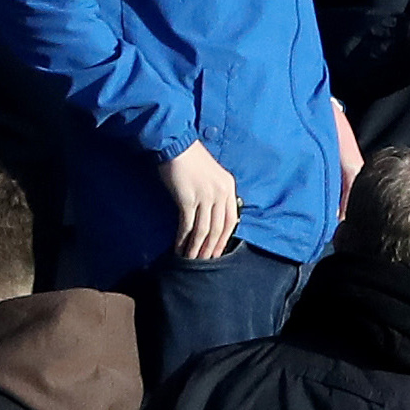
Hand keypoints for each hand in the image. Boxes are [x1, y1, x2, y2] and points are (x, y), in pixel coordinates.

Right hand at [162, 141, 238, 262]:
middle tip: (203, 263)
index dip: (224, 239)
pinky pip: (187, 225)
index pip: (232, 220)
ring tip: (190, 261)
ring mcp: (205, 196)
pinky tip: (178, 249)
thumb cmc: (192, 161)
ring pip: (204, 230)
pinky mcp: (188, 199)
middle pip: (219, 228)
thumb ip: (215, 195)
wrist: (177, 146)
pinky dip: (183, 240)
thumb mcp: (212, 177)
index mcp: (229, 187)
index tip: (217, 252)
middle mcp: (221, 193)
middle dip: (211, 248)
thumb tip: (212, 218)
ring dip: (196, 248)